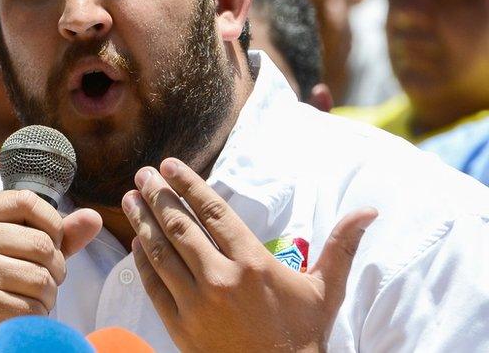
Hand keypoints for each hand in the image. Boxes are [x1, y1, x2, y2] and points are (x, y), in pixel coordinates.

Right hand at [0, 190, 101, 350]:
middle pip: (41, 245)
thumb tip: (94, 218)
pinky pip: (30, 310)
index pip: (26, 201)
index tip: (51, 242)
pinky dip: (35, 318)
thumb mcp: (1, 246)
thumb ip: (49, 233)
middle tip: (45, 280)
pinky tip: (17, 316)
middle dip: (55, 268)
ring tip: (30, 300)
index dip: (52, 222)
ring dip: (47, 297)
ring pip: (41, 280)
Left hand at [123, 158, 376, 352]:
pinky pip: (153, 286)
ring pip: (161, 252)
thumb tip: (369, 210)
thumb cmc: (304, 337)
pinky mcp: (179, 325)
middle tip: (142, 174)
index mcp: (253, 263)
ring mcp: (196, 302)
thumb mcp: (326, 291)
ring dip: (142, 222)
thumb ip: (341, 246)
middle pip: (180, 226)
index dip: (188, 185)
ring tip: (130, 198)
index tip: (169, 165)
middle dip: (158, 196)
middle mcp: (221, 278)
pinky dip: (141, 262)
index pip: (213, 212)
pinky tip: (135, 243)